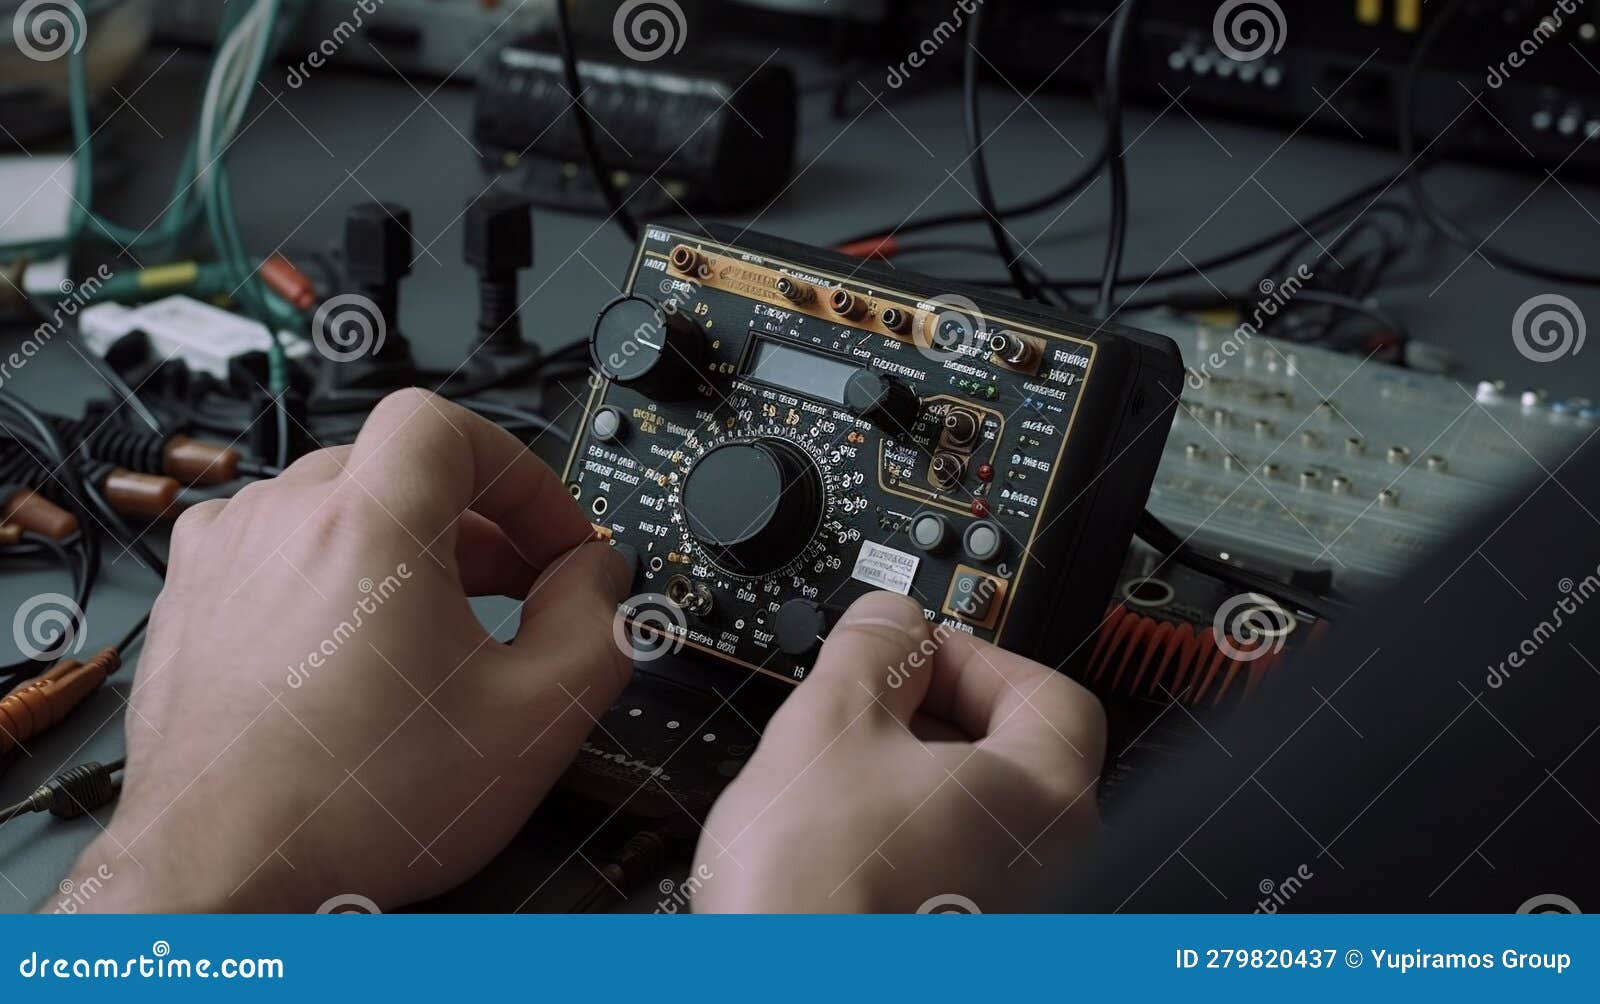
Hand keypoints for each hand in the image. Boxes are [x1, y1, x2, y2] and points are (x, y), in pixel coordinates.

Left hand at [66, 389, 630, 911]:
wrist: (222, 880)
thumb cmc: (353, 808)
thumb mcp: (532, 720)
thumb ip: (595, 627)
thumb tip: (601, 579)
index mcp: (366, 528)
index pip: (448, 425)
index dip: (518, 473)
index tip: (548, 538)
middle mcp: (281, 523)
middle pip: (399, 467)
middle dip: (476, 520)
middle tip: (517, 588)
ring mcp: (225, 560)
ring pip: (337, 506)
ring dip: (404, 546)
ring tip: (438, 626)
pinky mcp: (190, 603)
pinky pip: (278, 550)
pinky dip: (333, 575)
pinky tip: (357, 649)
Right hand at [691, 591, 1104, 912]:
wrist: (782, 998)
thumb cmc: (816, 900)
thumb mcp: (830, 725)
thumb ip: (874, 649)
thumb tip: (892, 621)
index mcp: (1047, 806)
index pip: (1050, 694)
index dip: (970, 658)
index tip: (909, 655)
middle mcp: (1053, 872)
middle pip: (1014, 757)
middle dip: (931, 719)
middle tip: (862, 709)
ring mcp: (1017, 920)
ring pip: (976, 822)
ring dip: (911, 784)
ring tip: (836, 784)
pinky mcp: (971, 949)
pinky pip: (953, 877)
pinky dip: (906, 848)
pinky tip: (840, 851)